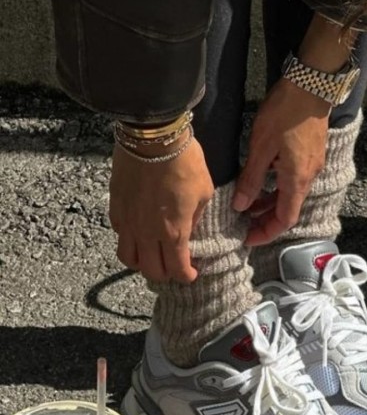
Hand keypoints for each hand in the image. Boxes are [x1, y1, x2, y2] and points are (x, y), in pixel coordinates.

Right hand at [109, 134, 213, 282]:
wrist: (152, 137)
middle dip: (164, 274)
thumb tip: (189, 229)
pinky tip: (139, 233)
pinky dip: (129, 241)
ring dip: (142, 263)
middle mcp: (147, 233)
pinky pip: (119, 235)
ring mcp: (128, 222)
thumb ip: (196, 217)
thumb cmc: (184, 162)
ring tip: (152, 257)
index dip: (186, 276)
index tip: (191, 274)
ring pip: (128, 258)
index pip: (177, 269)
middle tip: (173, 268)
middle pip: (151, 271)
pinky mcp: (115, 208)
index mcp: (174, 232)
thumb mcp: (204, 192)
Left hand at [232, 78, 329, 245]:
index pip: (284, 219)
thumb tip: (240, 206)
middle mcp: (308, 177)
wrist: (311, 85)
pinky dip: (278, 188)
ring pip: (291, 195)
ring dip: (271, 203)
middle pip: (289, 210)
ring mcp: (312, 165)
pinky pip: (294, 181)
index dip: (266, 233)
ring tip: (248, 203)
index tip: (247, 238)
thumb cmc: (285, 114)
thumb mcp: (261, 147)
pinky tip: (263, 180)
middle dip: (266, 220)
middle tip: (243, 223)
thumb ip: (251, 179)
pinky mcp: (311, 154)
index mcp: (296, 180)